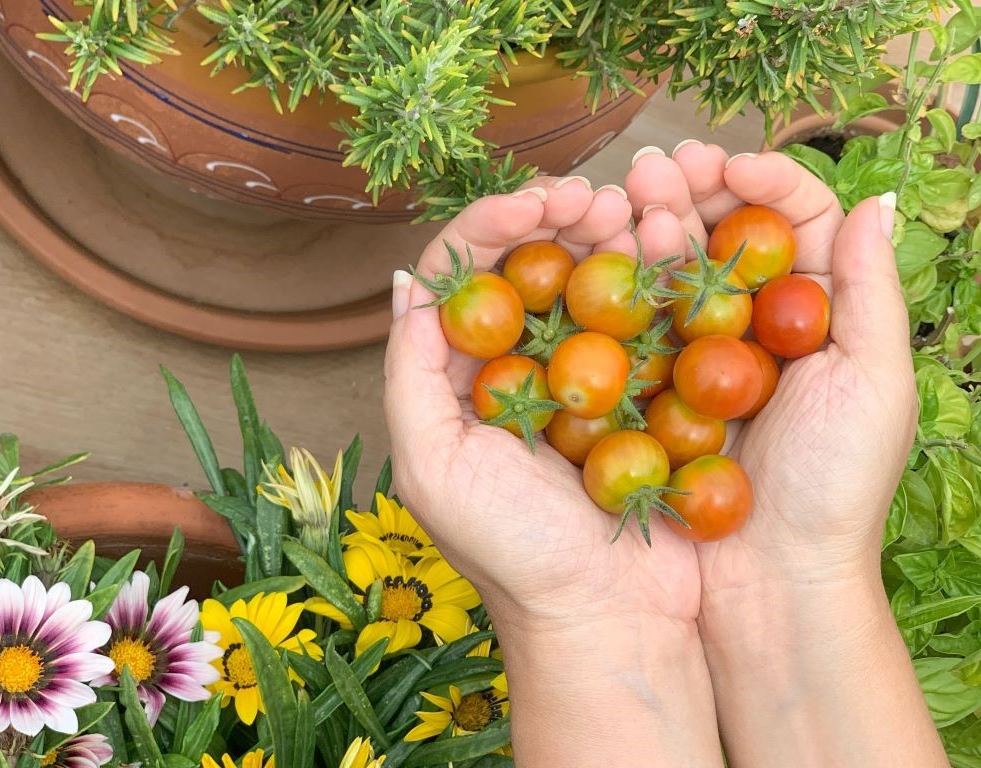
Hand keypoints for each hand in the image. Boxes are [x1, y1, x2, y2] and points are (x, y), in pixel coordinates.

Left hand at [384, 178, 699, 628]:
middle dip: (556, 218)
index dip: (494, 226)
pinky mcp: (643, 394)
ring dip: (607, 237)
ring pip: (589, 282)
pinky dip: (654, 281)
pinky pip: (645, 321)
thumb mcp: (434, 466)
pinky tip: (668, 252)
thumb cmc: (513, 553)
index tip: (536, 204)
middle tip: (595, 199)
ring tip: (631, 211)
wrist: (608, 617)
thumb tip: (407, 282)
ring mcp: (586, 378)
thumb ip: (410, 373)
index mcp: (463, 377)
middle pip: (530, 266)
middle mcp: (520, 368)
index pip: (464, 275)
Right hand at [626, 144, 915, 589]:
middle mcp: (761, 328)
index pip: (800, 223)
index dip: (766, 184)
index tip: (729, 167)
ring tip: (624, 193)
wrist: (768, 584)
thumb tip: (878, 197)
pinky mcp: (656, 387)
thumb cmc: (834, 488)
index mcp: (822, 317)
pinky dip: (623, 285)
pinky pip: (640, 325)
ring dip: (653, 223)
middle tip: (659, 164)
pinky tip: (602, 254)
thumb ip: (871, 291)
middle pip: (730, 236)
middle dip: (695, 190)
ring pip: (679, 270)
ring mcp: (703, 357)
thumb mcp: (874, 384)